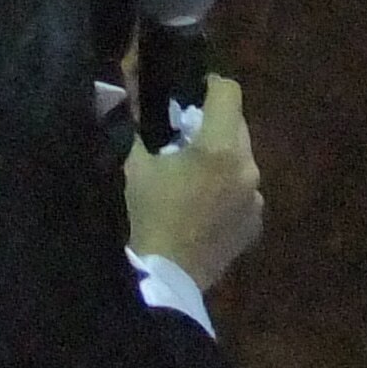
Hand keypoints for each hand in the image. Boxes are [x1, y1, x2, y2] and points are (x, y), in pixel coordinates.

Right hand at [125, 71, 264, 292]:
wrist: (159, 281)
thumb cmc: (142, 218)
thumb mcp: (130, 166)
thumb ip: (126, 124)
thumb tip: (111, 91)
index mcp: (221, 148)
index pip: (229, 92)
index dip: (207, 85)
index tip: (188, 94)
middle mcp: (247, 169)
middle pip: (237, 125)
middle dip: (212, 124)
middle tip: (180, 138)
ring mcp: (255, 200)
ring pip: (241, 161)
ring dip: (220, 160)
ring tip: (188, 177)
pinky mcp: (253, 227)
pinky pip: (243, 194)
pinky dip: (226, 191)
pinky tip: (199, 208)